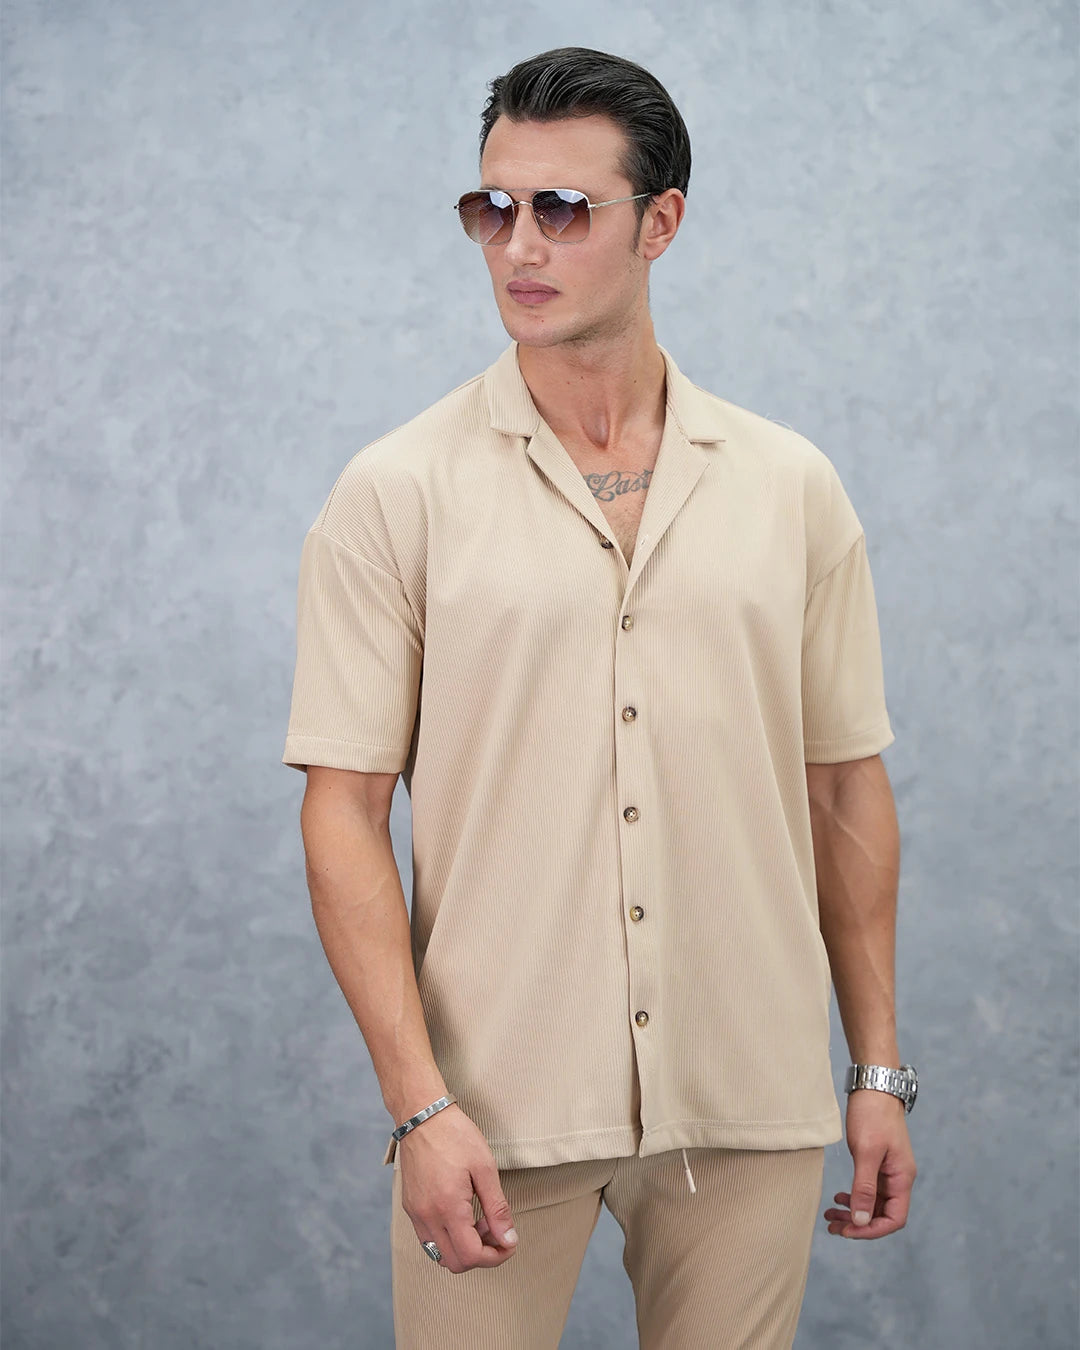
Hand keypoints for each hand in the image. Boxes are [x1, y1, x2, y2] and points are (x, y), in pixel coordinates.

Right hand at [398, 1104, 518, 1272]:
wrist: (422, 1116)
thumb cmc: (455, 1136)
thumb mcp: (485, 1168)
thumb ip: (497, 1208)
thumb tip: (508, 1239)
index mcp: (448, 1207)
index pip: (471, 1256)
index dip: (495, 1256)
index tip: (509, 1242)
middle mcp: (427, 1216)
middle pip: (455, 1262)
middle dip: (481, 1255)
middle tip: (495, 1230)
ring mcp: (415, 1214)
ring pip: (440, 1255)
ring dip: (463, 1248)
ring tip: (479, 1220)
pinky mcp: (410, 1207)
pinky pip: (429, 1240)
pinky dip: (448, 1238)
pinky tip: (462, 1215)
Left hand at [824, 1089, 916, 1238]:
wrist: (873, 1087)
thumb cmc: (873, 1115)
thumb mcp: (866, 1152)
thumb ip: (864, 1187)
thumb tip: (861, 1220)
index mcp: (902, 1178)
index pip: (894, 1219)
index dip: (871, 1230)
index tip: (848, 1230)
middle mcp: (898, 1178)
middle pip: (881, 1214)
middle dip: (858, 1224)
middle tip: (832, 1227)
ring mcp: (888, 1171)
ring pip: (872, 1203)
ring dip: (853, 1212)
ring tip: (830, 1217)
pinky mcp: (877, 1163)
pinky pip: (868, 1189)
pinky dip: (854, 1197)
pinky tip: (839, 1198)